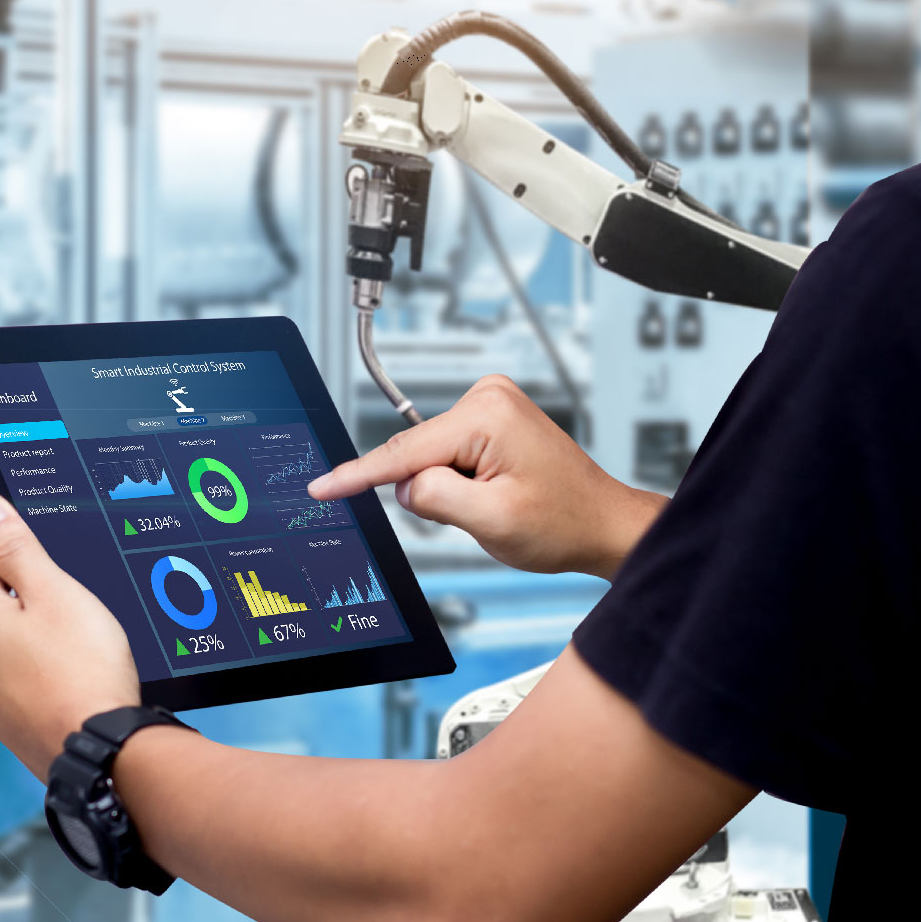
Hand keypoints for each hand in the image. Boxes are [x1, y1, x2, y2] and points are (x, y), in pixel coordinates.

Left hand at [0, 492, 141, 778]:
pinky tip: (73, 678)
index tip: (59, 576)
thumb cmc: (84, 671)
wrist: (103, 753)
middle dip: (35, 599)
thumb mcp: (54, 591)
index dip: (28, 557)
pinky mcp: (2, 719)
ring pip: (11, 639)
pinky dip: (44, 670)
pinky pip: (20, 675)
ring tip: (79, 652)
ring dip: (41, 636)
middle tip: (77, 617)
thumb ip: (14, 545)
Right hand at [308, 375, 665, 578]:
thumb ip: (433, 498)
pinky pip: (445, 455)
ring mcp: (489, 405)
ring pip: (429, 458)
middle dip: (431, 491)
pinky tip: (494, 490)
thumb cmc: (563, 522)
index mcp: (487, 416)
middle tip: (479, 512)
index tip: (320, 487)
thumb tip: (404, 485)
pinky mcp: (490, 418)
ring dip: (448, 488)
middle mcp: (487, 398)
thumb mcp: (491, 521)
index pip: (403, 452)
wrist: (600, 523)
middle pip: (416, 454)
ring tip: (497, 500)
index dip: (357, 475)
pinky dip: (458, 480)